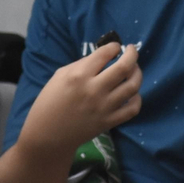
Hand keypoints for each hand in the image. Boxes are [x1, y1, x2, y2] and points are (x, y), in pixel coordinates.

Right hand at [21, 42, 141, 157]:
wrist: (47, 136)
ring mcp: (104, 107)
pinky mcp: (109, 122)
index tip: (115, 47)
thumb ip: (81, 64)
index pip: (105, 54)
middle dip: (132, 54)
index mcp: (79, 76)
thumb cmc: (50, 102)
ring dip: (137, 74)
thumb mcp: (59, 76)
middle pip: (125, 67)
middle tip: (131, 51)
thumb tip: (103, 56)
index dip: (114, 46)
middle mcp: (94, 89)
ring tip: (134, 70)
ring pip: (132, 86)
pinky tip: (133, 93)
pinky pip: (133, 109)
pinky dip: (137, 99)